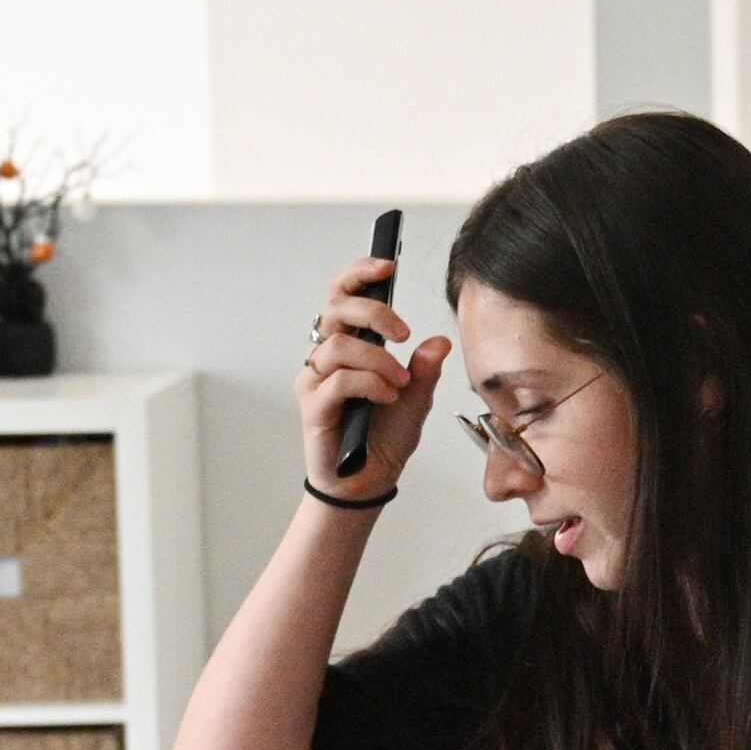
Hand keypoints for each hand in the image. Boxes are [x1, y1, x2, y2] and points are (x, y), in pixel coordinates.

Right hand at [294, 253, 451, 503]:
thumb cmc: (384, 439)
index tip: (389, 266)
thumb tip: (438, 341)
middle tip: (403, 334)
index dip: (360, 273)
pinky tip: (387, 397)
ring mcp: (315, 380)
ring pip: (339, 345)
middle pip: (336, 308)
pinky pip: (339, 379)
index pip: (342, 294)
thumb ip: (425, 371)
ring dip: (378, 360)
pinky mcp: (312, 405)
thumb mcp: (416, 400)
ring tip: (398, 385)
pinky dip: (369, 383)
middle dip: (375, 312)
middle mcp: (326, 356)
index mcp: (349, 345)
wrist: (369, 482)